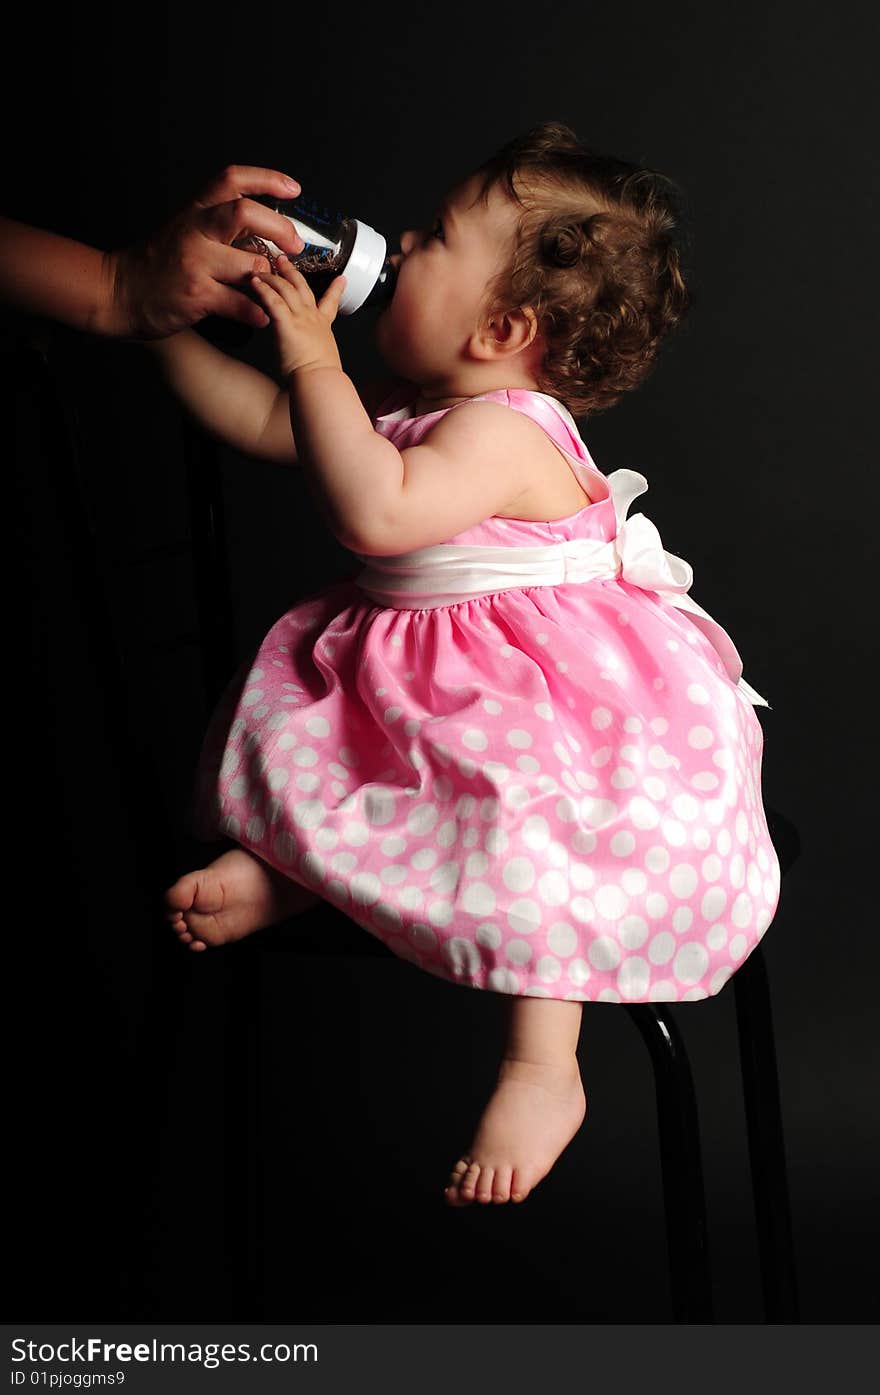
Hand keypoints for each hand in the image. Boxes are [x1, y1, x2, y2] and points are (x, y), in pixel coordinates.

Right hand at [107, 165, 309, 338]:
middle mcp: (196, 230)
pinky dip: (258, 312)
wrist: (120, 292)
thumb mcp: (185, 229)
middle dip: (279, 228)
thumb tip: (266, 228)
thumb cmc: (159, 264)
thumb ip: (219, 225)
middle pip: (244, 213)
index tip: (293, 189)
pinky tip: (262, 315)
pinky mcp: (197, 295)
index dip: (267, 179)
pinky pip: (241, 303)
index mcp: (196, 211)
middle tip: (295, 245)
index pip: (233, 180)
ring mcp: (196, 263)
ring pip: (249, 263)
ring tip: (277, 286)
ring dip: (271, 277)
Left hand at [248, 255, 346, 379]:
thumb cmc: (320, 377)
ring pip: (286, 289)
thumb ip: (316, 350)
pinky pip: (274, 301)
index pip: (331, 302)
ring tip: (262, 269)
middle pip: (302, 287)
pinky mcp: (287, 324)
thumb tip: (311, 357)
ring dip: (273, 277)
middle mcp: (312, 317)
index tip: (341, 279)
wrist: (319, 380)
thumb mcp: (324, 358)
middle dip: (292, 271)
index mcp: (322, 326)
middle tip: (283, 259)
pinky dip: (264, 290)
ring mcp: (300, 318)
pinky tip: (255, 283)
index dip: (336, 289)